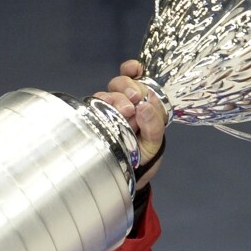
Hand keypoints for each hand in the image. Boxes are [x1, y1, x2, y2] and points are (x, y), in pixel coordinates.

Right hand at [92, 59, 166, 183]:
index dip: (135, 70)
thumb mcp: (155, 145)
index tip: (136, 71)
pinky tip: (105, 102)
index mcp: (145, 105)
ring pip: (108, 92)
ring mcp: (111, 111)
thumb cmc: (144, 161)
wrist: (128, 180)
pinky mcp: (97, 119)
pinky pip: (95, 104)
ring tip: (125, 111)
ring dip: (116, 97)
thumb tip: (146, 106)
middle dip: (128, 87)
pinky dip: (101, 100)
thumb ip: (154, 126)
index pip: (139, 79)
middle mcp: (128, 104)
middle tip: (135, 99)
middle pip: (123, 82)